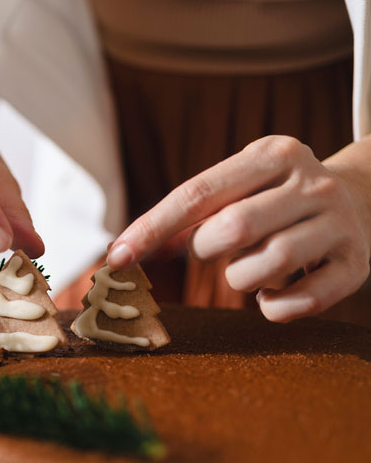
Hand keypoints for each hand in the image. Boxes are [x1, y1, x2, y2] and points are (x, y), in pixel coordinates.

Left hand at [107, 135, 370, 321]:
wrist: (368, 197)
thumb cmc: (278, 198)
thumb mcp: (242, 186)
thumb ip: (193, 212)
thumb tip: (127, 250)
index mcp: (273, 154)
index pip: (197, 192)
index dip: (152, 228)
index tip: (116, 258)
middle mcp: (311, 183)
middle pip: (232, 229)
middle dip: (207, 250)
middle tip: (217, 249)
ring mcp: (339, 223)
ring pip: (268, 263)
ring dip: (241, 278)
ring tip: (252, 269)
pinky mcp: (357, 264)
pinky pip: (301, 302)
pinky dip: (274, 307)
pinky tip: (274, 292)